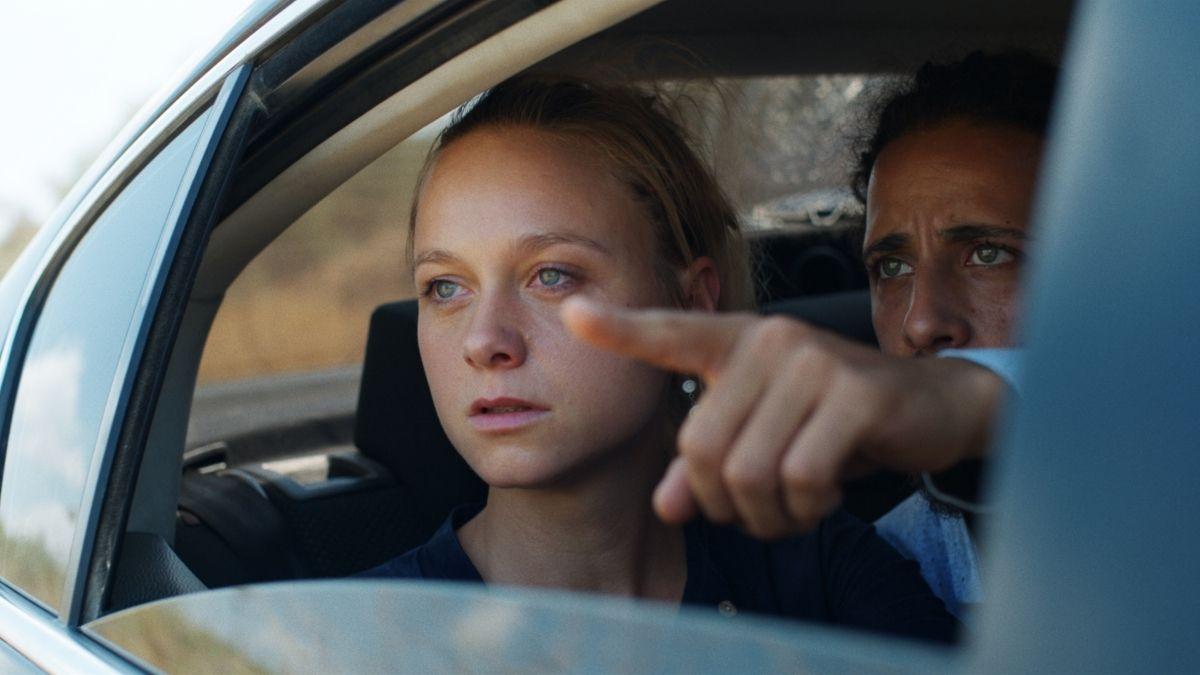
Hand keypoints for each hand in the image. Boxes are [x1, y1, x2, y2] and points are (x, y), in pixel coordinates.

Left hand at [561, 298, 1003, 538]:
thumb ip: (710, 465)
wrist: (932, 406)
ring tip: (793, 508)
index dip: (620, 330)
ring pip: (749, 471)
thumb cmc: (836, 422)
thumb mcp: (767, 438)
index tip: (571, 313)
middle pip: (701, 449)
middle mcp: (771, 340)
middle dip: (723, 503)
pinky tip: (824, 497)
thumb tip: (666, 506)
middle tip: (758, 512)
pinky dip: (806, 508)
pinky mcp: (855, 394)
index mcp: (740, 343)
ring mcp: (813, 361)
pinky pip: (800, 477)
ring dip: (767, 514)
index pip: (672, 333)